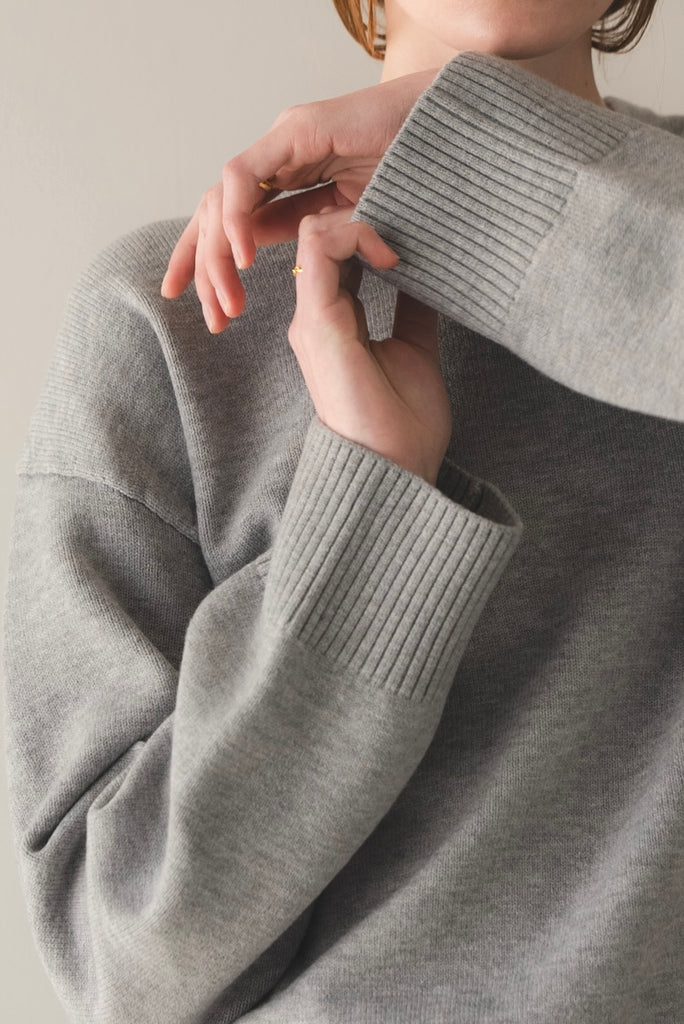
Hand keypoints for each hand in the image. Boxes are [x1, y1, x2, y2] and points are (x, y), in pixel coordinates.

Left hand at [160, 67, 439, 333]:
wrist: (460, 137)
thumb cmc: (424, 182)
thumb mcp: (360, 235)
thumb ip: (326, 247)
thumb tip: (296, 275)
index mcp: (293, 184)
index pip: (236, 227)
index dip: (215, 267)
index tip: (215, 314)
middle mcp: (281, 162)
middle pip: (216, 214)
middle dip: (200, 267)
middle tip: (210, 319)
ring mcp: (285, 143)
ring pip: (221, 200)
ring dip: (217, 255)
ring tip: (227, 301)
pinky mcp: (296, 131)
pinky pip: (244, 177)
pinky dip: (238, 219)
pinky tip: (245, 258)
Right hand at [289, 206, 451, 486]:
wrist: (394, 471)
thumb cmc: (404, 424)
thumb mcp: (416, 348)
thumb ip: (413, 308)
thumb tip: (430, 271)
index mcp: (335, 320)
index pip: (336, 250)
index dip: (369, 226)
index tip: (414, 234)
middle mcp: (316, 315)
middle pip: (322, 232)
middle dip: (363, 213)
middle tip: (409, 218)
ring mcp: (312, 318)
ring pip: (316, 231)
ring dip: (361, 220)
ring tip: (402, 242)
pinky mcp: (318, 322)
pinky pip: (320, 250)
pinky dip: (356, 235)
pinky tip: (393, 256)